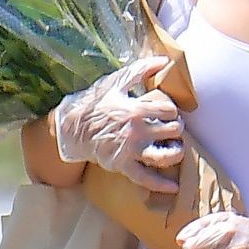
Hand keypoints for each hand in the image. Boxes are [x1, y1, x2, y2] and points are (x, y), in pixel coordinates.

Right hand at [54, 58, 184, 193]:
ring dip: (176, 153)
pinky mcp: (123, 166)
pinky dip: (161, 185)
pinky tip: (173, 187)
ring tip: (176, 149)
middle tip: (173, 129)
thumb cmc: (95, 103)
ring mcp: (131, 150)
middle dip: (176, 129)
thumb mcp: (116, 82)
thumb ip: (141, 70)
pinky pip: (146, 179)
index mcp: (137, 109)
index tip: (168, 112)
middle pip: (172, 131)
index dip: (172, 110)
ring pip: (165, 156)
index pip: (169, 110)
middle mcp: (137, 131)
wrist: (72, 127)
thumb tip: (163, 60)